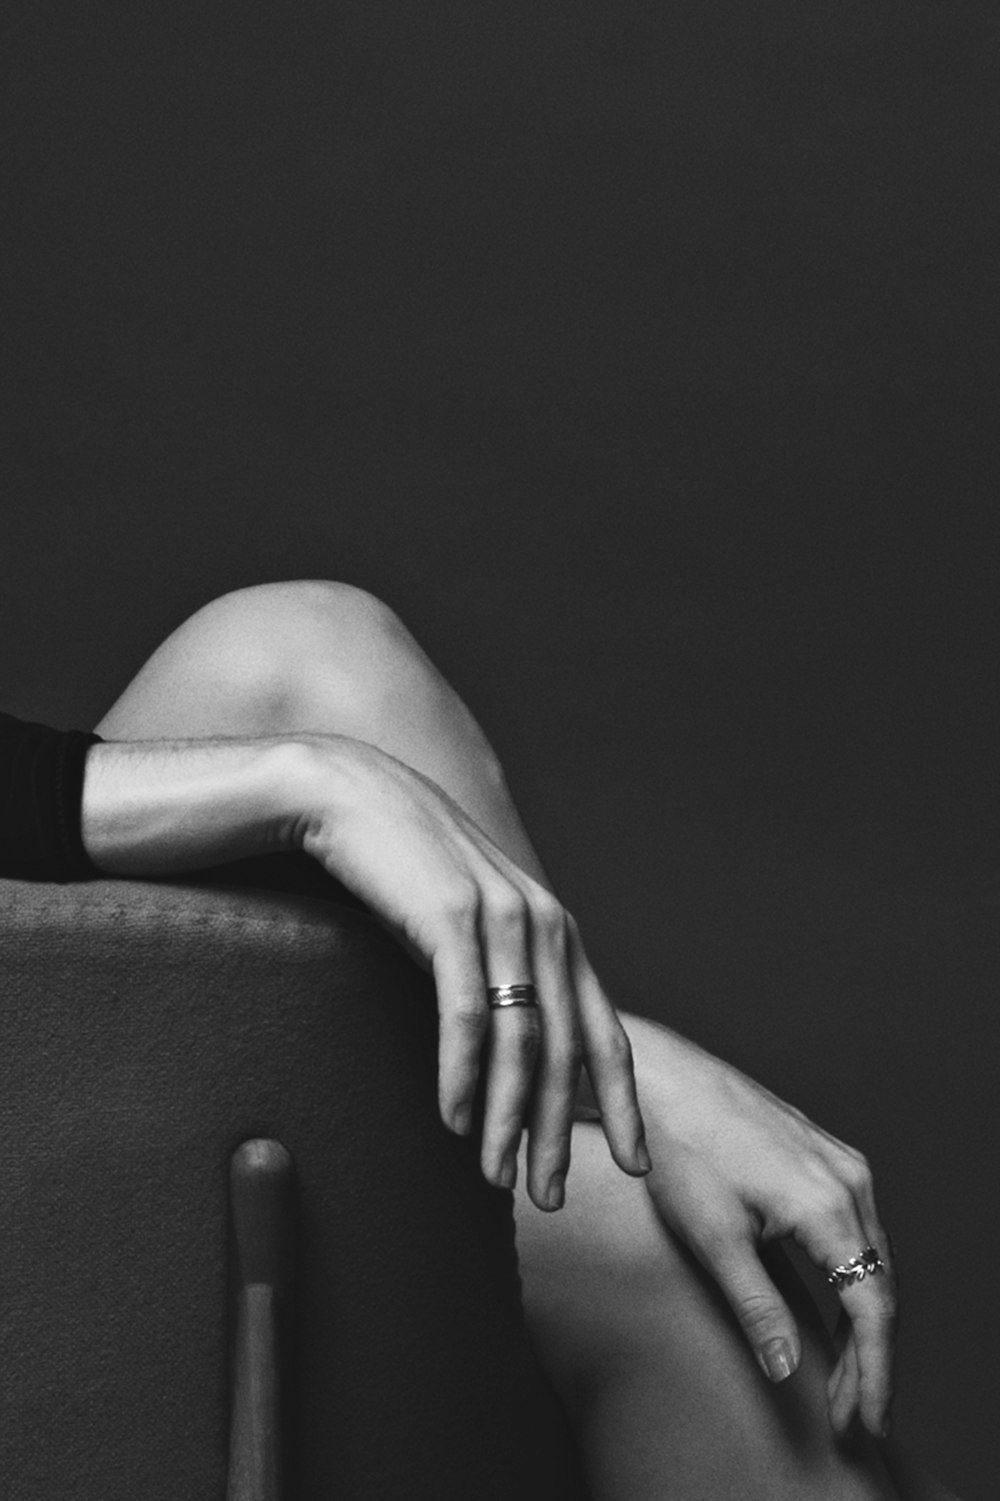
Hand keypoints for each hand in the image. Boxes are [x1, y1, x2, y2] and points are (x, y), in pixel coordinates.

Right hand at [289, 736, 649, 1209]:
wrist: (354, 798)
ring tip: (497, 1178)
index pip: (606, 1033)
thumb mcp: (476, 921)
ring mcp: (502, 918)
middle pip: (569, 1052)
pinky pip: (466, 1016)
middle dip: (560, 1133)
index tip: (636, 1166)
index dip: (624, 1105)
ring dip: (511, 1120)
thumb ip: (508, 969)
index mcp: (559, 933)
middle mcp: (545, 925)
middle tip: (547, 1196)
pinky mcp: (451, 918)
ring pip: (522, 1043)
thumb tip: (522, 1046)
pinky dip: (464, 1076)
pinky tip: (454, 1120)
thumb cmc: (409, 869)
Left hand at [621, 1013, 896, 1437]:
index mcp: (827, 1204)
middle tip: (848, 1413)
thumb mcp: (713, 1237)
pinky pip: (857, 1226)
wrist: (660, 1079)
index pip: (873, 1307)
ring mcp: (839, 1160)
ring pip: (871, 1256)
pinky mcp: (823, 1151)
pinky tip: (836, 1303)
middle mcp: (848, 1178)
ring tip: (842, 1374)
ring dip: (861, 1318)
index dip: (873, 1373)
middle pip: (879, 1285)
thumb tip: (786, 1370)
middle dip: (867, 1356)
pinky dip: (852, 1274)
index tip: (864, 1422)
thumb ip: (757, 1306)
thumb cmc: (678, 1151)